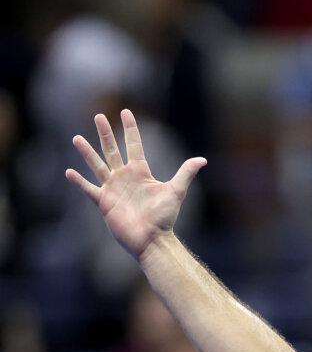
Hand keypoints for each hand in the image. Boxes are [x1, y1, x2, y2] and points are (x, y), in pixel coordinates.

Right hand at [65, 110, 205, 261]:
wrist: (152, 239)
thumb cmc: (165, 217)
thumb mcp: (176, 191)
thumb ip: (186, 173)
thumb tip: (202, 160)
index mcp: (141, 172)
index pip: (134, 145)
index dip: (130, 129)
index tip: (125, 112)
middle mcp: (125, 177)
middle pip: (112, 150)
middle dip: (105, 133)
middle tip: (98, 116)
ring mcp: (113, 188)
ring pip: (97, 165)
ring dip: (87, 152)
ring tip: (77, 138)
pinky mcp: (104, 201)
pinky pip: (89, 188)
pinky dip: (79, 181)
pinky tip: (69, 172)